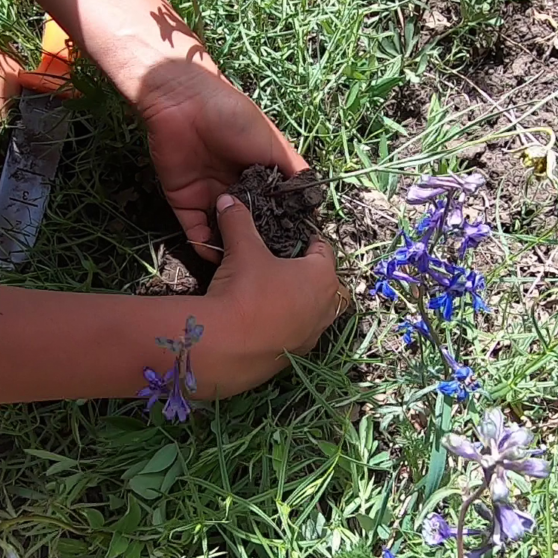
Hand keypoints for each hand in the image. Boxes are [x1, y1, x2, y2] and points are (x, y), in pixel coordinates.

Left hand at [138, 60, 307, 262]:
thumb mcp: (273, 142)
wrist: (185, 103)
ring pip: (221, 231)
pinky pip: (194, 230)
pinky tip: (217, 258)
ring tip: (243, 268)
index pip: (271, 206)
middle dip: (255, 243)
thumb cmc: (234, 116)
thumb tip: (315, 198)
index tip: (292, 248)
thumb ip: (292, 170)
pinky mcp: (183, 201)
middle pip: (246, 223)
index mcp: (257, 173)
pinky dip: (204, 245)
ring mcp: (209, 196)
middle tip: (268, 267)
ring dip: (230, 249)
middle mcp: (234, 188)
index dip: (281, 225)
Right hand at [194, 193, 344, 396]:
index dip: (312, 241)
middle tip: (294, 268)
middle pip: (331, 287)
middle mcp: (325, 308)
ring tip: (281, 295)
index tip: (302, 238)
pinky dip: (289, 326)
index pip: (324, 251)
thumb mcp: (241, 250)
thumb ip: (238, 222)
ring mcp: (311, 336)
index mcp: (321, 276)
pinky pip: (298, 335)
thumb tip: (227, 200)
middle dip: (316, 277)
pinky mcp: (293, 357)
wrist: (225, 346)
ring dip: (304, 304)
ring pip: (318, 314)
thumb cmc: (244, 290)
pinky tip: (267, 320)